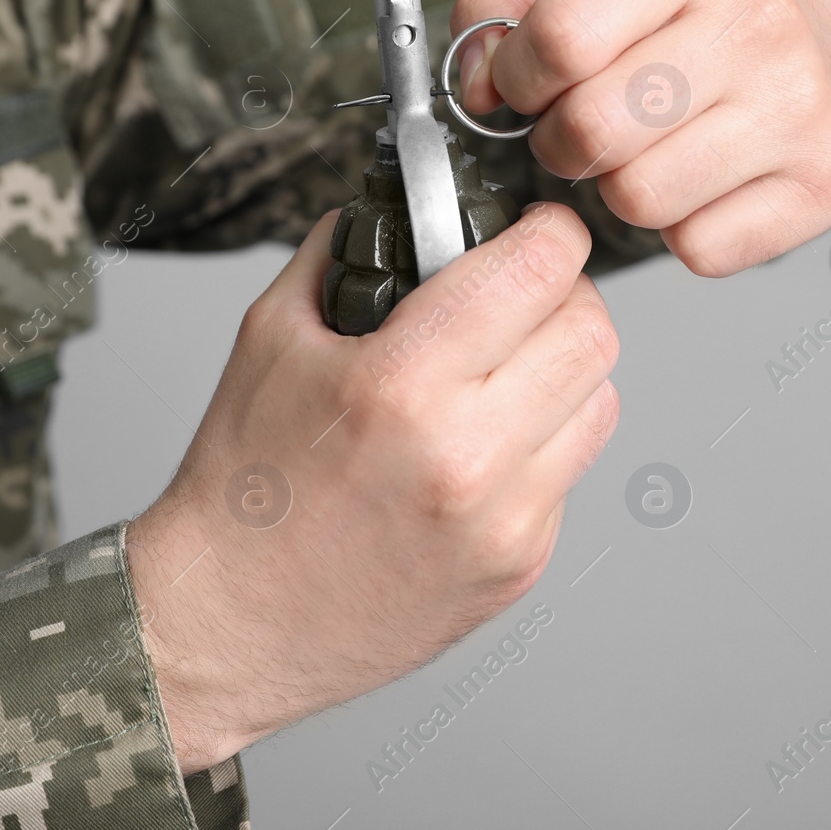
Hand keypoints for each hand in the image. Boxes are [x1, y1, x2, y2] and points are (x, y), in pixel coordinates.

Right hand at [126, 203, 619, 773]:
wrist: (229, 622)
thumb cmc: (242, 489)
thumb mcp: (269, 339)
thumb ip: (340, 254)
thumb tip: (398, 209)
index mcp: (401, 385)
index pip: (538, 271)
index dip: (550, 232)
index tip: (540, 229)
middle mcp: (468, 456)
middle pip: (592, 333)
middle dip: (565, 296)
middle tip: (522, 298)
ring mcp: (504, 521)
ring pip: (600, 402)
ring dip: (562, 371)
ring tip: (503, 375)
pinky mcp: (521, 566)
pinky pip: (569, 472)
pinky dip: (540, 444)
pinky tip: (480, 449)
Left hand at [452, 0, 830, 276]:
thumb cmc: (690, 17)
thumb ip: (505, 9)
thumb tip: (476, 81)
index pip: (560, 36)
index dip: (519, 78)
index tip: (530, 84)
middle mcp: (757, 21)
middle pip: (592, 128)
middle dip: (562, 142)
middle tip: (584, 128)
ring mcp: (798, 105)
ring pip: (640, 198)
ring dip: (620, 189)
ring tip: (645, 151)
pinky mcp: (822, 182)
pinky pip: (697, 247)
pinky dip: (682, 230)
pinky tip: (701, 183)